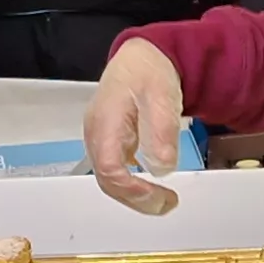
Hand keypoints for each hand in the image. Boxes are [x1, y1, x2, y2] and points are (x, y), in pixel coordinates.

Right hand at [85, 39, 188, 214]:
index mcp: (104, 122)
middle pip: (107, 180)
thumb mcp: (161, 94)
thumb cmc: (149, 72)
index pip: (110, 167)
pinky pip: (115, 172)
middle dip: (136, 199)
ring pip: (110, 180)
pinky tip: (152, 188)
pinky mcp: (109, 144)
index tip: (160, 196)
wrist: (141, 57)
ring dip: (135, 196)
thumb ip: (161, 129)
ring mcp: (100, 140)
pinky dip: (133, 186)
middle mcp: (96, 134)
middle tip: (167, 204)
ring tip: (163, 201)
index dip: (132, 189)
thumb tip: (162, 167)